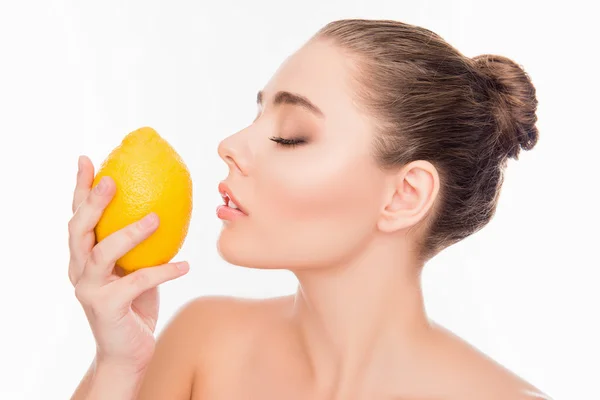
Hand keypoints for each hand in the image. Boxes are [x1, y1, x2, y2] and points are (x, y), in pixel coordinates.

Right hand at [68, 155, 188, 372]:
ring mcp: (90, 290)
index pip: (77, 217)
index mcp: (83, 257)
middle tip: (112, 180)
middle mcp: (79, 270)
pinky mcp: (107, 308)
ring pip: (103, 253)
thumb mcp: (135, 268)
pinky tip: (185, 264)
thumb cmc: (134, 304)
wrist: (128, 352)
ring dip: (130, 233)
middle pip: (79, 230)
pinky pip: (138, 283)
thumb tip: (166, 206)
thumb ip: (140, 243)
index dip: (80, 188)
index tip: (88, 160)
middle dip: (92, 202)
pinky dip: (164, 272)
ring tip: (156, 218)